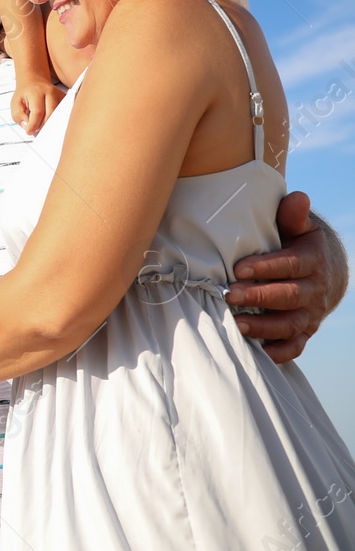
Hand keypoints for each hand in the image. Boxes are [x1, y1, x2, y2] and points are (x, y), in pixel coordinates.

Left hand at [10, 78, 63, 135]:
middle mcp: (50, 92)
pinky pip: (62, 113)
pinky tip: (48, 122)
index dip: (33, 124)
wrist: (33, 81)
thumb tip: (27, 126)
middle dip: (42, 126)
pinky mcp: (64, 99)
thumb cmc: (24, 94)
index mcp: (36, 92)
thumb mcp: (15, 104)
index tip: (28, 132)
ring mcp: (59, 95)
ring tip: (40, 126)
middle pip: (50, 114)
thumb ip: (18, 116)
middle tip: (35, 130)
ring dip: (49, 124)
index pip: (38, 111)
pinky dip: (55, 120)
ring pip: (58, 114)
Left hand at [227, 191, 339, 362]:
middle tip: (228, 294)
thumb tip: (297, 197)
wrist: (321, 270)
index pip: (291, 265)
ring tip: (235, 323)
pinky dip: (277, 352)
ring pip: (291, 324)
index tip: (238, 268)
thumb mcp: (297, 226)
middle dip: (259, 297)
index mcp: (312, 261)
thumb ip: (292, 215)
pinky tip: (255, 350)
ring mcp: (310, 314)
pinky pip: (294, 347)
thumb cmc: (295, 242)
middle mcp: (314, 290)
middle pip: (289, 296)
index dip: (266, 267)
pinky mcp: (304, 332)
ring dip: (263, 326)